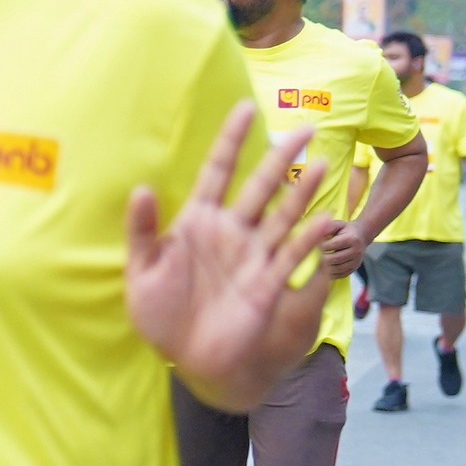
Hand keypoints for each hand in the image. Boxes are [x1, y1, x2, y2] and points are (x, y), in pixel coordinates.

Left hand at [127, 102, 339, 402]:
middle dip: (281, 157)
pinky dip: (308, 238)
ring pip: (282, 215)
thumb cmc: (158, 314)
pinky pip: (292, 255)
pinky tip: (324, 219)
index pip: (217, 170)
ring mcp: (252, 256)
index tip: (245, 107)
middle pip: (259, 185)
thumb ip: (142, 231)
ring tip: (322, 163)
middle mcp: (230, 231)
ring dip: (302, 191)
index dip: (231, 140)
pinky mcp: (268, 284)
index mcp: (197, 221)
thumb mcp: (140, 271)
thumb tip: (140, 189)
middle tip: (306, 129)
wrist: (184, 358)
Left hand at [315, 217, 369, 278]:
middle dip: (320, 258)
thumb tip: (317, 231)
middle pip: (333, 258)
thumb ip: (328, 227)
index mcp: (352, 238)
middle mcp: (356, 251)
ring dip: (323, 267)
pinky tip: (320, 270)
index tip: (310, 245)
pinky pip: (339, 275)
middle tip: (308, 257)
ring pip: (336, 268)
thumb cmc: (345, 229)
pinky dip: (328, 274)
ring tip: (313, 263)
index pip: (332, 245)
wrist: (361, 236)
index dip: (319, 246)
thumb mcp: (338, 224)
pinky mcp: (353, 269)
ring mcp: (356, 262)